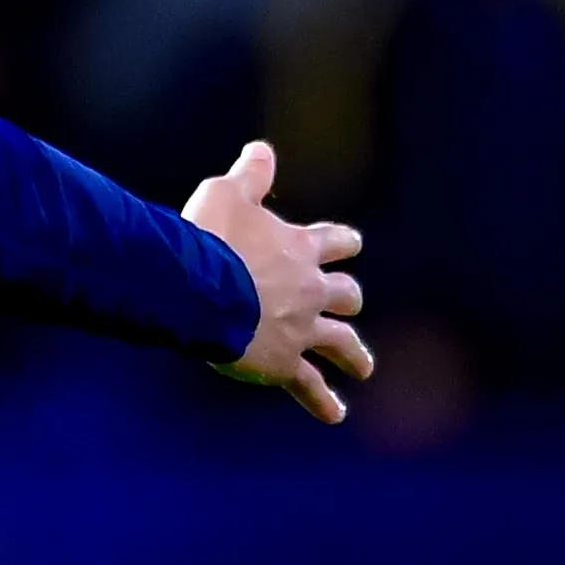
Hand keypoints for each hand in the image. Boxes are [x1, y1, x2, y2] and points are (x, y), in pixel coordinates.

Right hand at [181, 139, 370, 423]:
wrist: (201, 289)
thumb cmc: (209, 237)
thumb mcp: (226, 192)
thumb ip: (250, 175)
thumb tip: (262, 150)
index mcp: (300, 248)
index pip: (335, 242)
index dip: (342, 243)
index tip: (349, 245)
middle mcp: (310, 289)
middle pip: (346, 294)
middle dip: (349, 299)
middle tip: (351, 306)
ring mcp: (301, 329)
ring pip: (341, 342)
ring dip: (355, 354)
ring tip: (364, 367)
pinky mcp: (284, 363)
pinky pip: (310, 385)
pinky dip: (323, 401)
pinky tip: (335, 414)